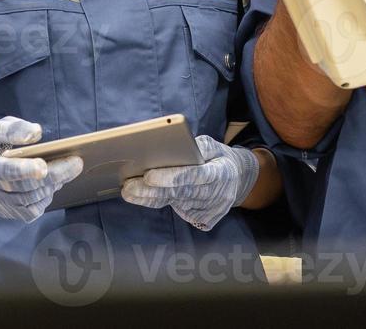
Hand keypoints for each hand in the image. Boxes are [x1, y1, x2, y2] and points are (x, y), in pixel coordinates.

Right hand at [0, 117, 82, 222]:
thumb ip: (13, 128)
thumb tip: (36, 132)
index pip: (4, 170)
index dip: (23, 169)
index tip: (43, 166)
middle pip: (27, 186)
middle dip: (55, 174)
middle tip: (77, 162)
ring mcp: (0, 204)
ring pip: (32, 200)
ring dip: (53, 185)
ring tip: (67, 169)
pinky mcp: (8, 213)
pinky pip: (31, 212)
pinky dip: (45, 199)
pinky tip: (52, 185)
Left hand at [120, 134, 260, 230]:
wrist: (238, 181)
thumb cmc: (219, 159)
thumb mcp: (216, 146)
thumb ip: (199, 145)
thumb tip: (178, 144)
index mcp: (220, 174)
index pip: (192, 176)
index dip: (170, 177)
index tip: (148, 175)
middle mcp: (215, 195)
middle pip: (178, 194)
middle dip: (150, 191)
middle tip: (127, 187)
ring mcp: (210, 211)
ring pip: (175, 204)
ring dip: (150, 198)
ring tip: (128, 190)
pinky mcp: (204, 221)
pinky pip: (179, 211)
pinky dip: (160, 203)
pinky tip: (143, 197)